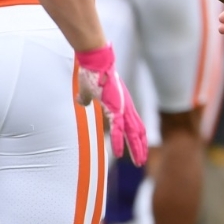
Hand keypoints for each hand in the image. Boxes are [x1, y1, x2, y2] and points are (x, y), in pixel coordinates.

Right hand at [76, 44, 147, 165]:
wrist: (95, 61)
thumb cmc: (92, 73)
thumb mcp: (89, 90)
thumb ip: (86, 98)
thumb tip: (82, 102)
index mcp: (123, 104)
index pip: (134, 124)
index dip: (137, 137)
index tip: (139, 149)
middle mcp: (127, 107)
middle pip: (138, 131)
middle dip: (140, 148)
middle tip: (142, 162)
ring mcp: (123, 107)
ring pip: (133, 132)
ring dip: (135, 149)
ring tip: (138, 162)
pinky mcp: (115, 107)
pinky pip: (118, 128)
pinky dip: (119, 141)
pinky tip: (118, 153)